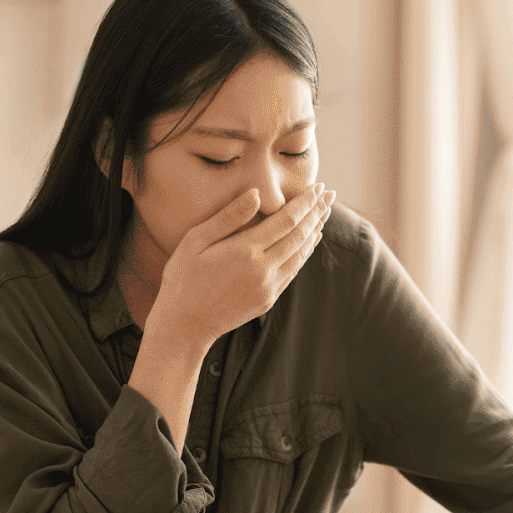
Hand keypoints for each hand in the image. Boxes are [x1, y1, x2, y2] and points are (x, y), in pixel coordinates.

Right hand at [153, 182, 336, 344]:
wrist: (184, 326)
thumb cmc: (183, 279)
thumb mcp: (195, 241)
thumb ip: (228, 217)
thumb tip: (257, 193)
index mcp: (245, 251)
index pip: (286, 220)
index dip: (305, 202)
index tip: (317, 186)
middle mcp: (263, 270)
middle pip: (300, 235)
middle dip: (317, 212)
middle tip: (330, 194)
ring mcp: (268, 287)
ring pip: (301, 254)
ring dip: (315, 231)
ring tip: (324, 213)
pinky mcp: (268, 299)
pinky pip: (293, 271)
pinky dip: (305, 252)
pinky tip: (309, 241)